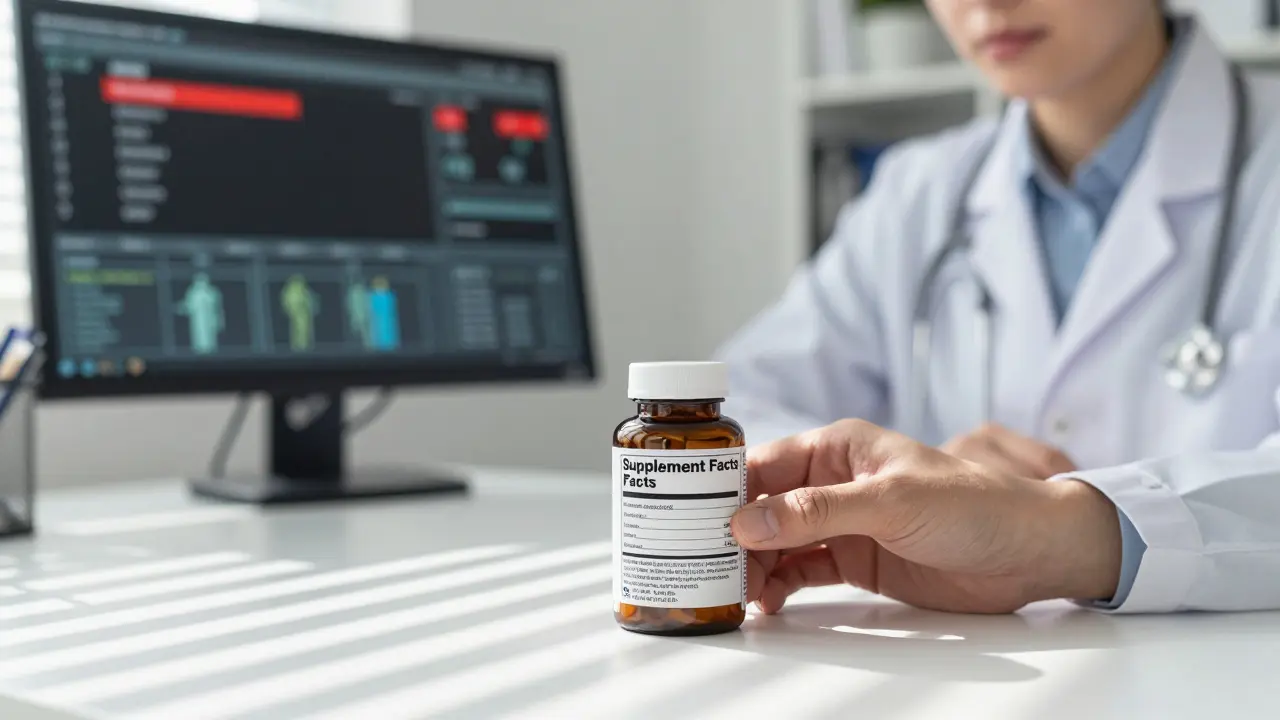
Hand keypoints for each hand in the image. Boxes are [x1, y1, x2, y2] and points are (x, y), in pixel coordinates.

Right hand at [731, 420, 1120, 614]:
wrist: (1029, 552)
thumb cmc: (974, 505)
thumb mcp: (891, 501)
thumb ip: (817, 512)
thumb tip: (748, 522)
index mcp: (839, 448)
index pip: (765, 463)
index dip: (726, 488)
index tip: (692, 516)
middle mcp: (833, 483)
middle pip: (763, 506)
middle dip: (732, 534)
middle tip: (708, 564)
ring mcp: (841, 523)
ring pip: (776, 542)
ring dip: (752, 564)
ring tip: (733, 589)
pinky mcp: (854, 560)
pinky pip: (800, 571)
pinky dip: (778, 585)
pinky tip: (764, 600)